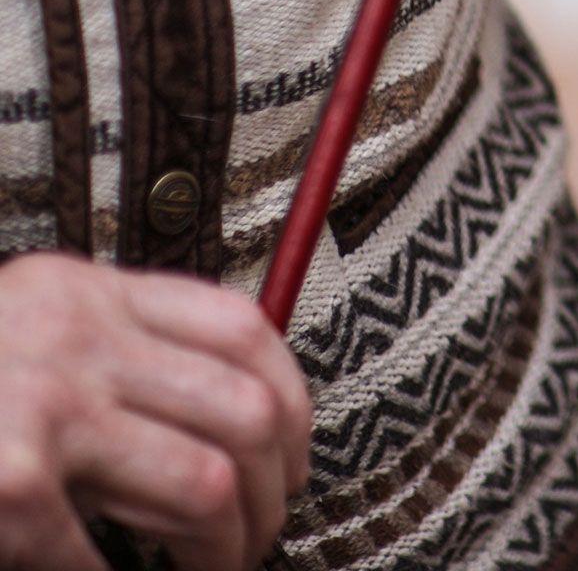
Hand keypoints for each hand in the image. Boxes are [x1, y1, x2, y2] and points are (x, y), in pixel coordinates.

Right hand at [0, 252, 310, 570]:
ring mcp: (40, 409)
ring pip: (205, 486)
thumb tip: (233, 410)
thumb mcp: (24, 328)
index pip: (243, 329)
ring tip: (215, 570)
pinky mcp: (10, 487)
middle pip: (246, 411)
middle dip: (273, 489)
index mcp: (83, 289)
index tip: (294, 459)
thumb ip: (111, 344)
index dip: (294, 405)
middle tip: (260, 534)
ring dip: (224, 548)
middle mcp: (73, 336)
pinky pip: (101, 559)